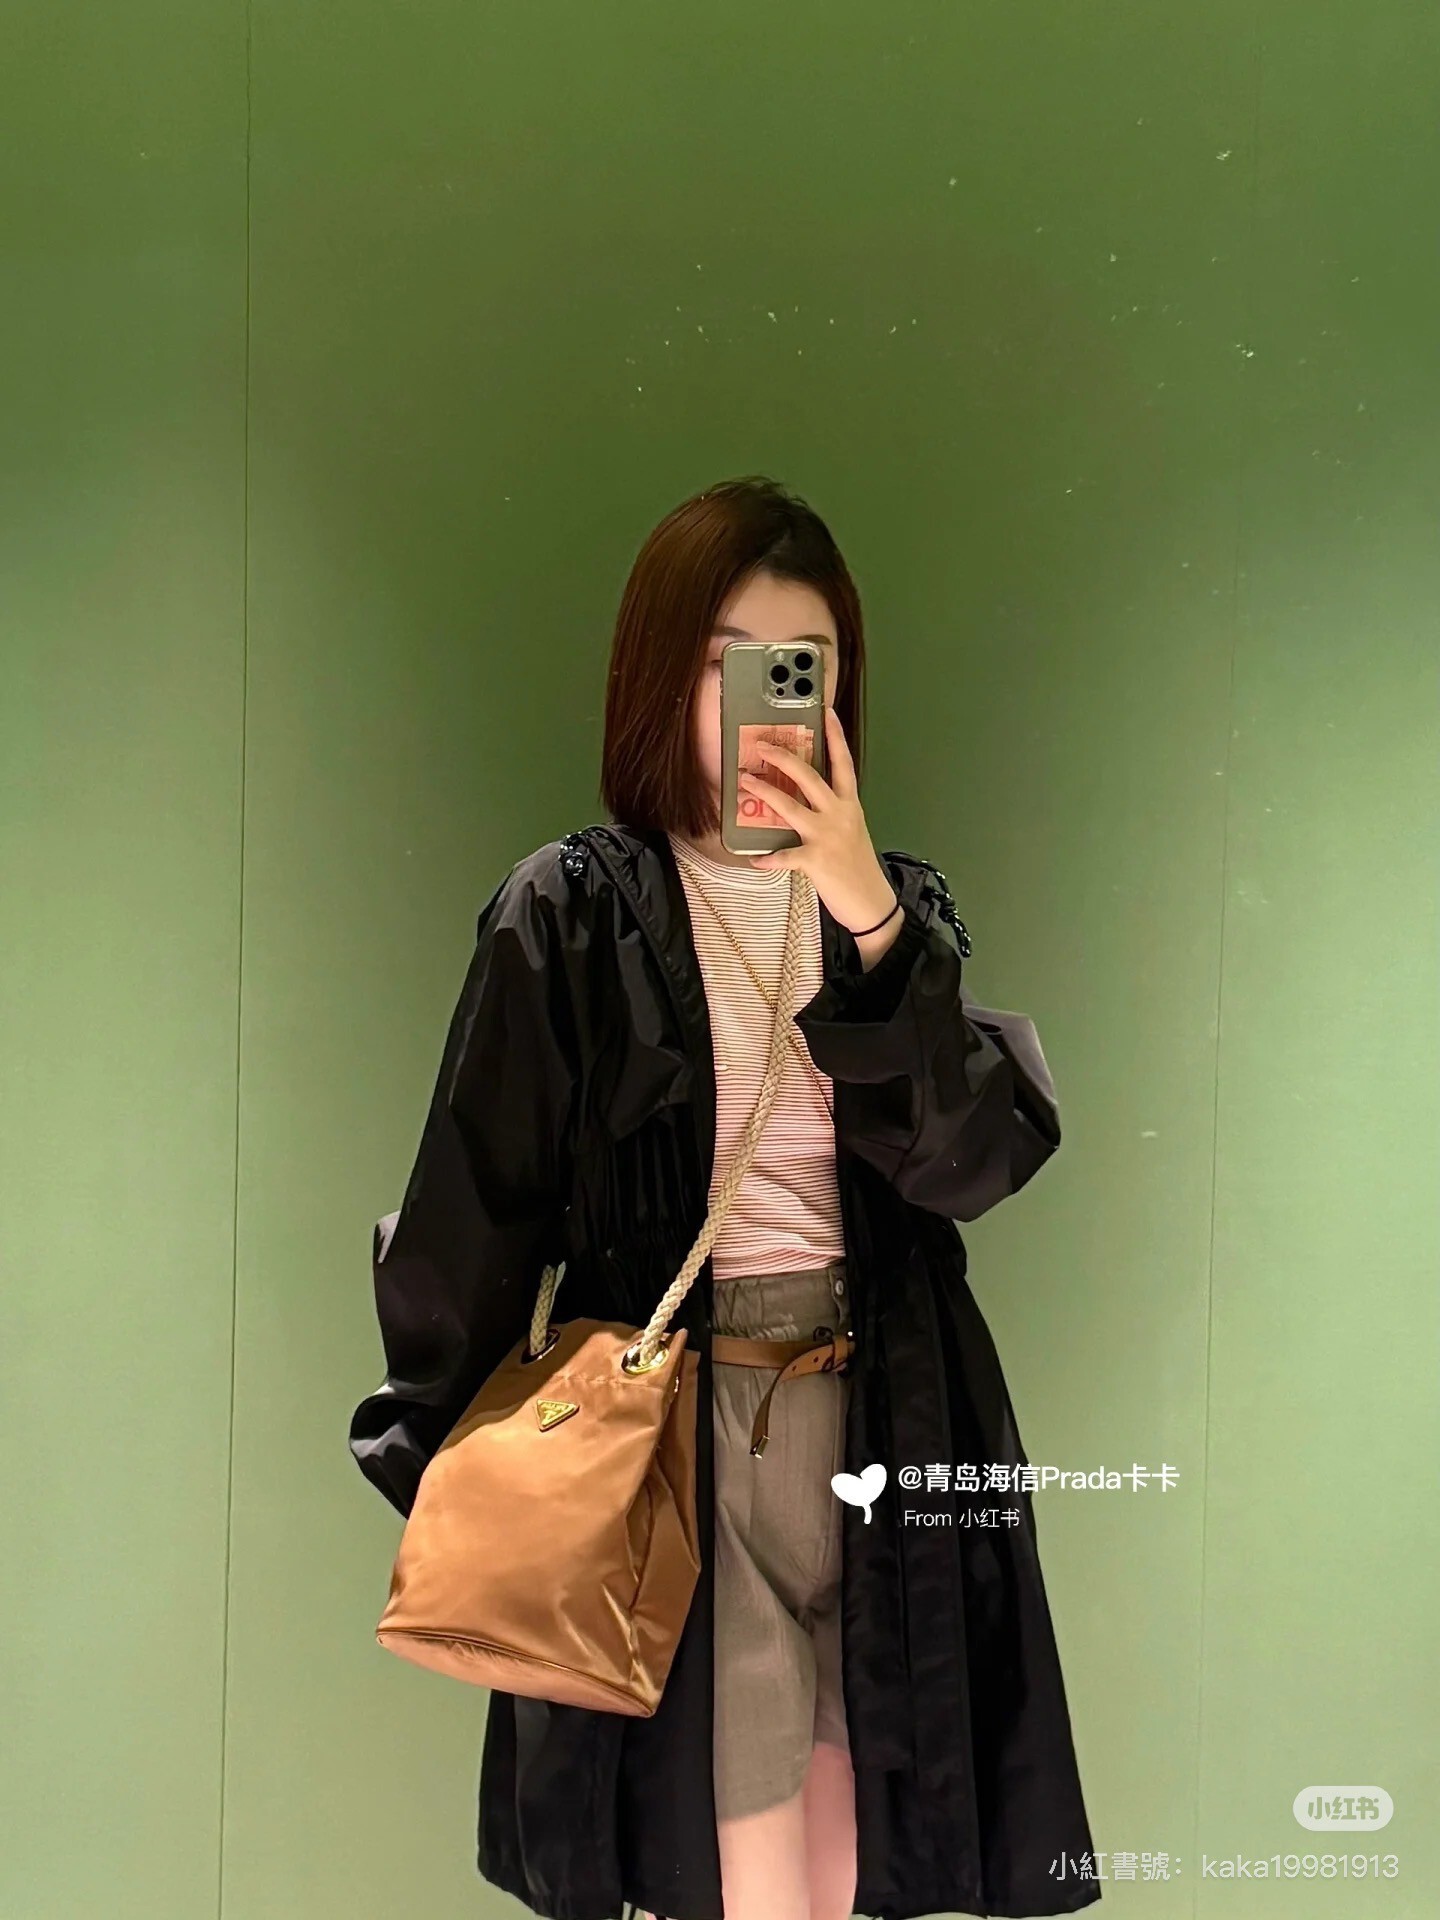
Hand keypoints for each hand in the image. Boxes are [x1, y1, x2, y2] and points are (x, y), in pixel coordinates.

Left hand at [740, 707, 900, 939]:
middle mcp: (839, 814)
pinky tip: (755, 860)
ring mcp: (827, 836)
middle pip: (809, 777)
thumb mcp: (850, 830)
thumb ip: (831, 812)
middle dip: (783, 758)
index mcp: (849, 804)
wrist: (872, 902)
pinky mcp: (816, 861)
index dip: (835, 736)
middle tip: (761, 745)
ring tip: (744, 781)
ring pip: (791, 807)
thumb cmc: (857, 865)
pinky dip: (770, 859)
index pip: (843, 763)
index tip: (825, 711)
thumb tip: (802, 798)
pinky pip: (786, 857)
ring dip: (765, 793)